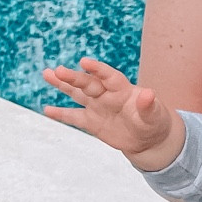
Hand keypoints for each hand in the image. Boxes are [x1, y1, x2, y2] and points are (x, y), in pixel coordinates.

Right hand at [42, 58, 181, 168]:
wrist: (148, 139)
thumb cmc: (154, 122)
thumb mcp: (154, 115)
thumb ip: (149, 105)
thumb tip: (149, 94)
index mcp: (122, 89)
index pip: (108, 76)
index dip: (97, 69)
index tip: (84, 62)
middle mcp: (106, 94)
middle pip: (88, 84)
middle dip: (73, 78)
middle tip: (58, 71)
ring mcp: (97, 107)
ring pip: (77, 94)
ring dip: (63, 85)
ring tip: (47, 74)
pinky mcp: (92, 122)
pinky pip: (74, 117)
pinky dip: (61, 114)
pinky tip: (46, 110)